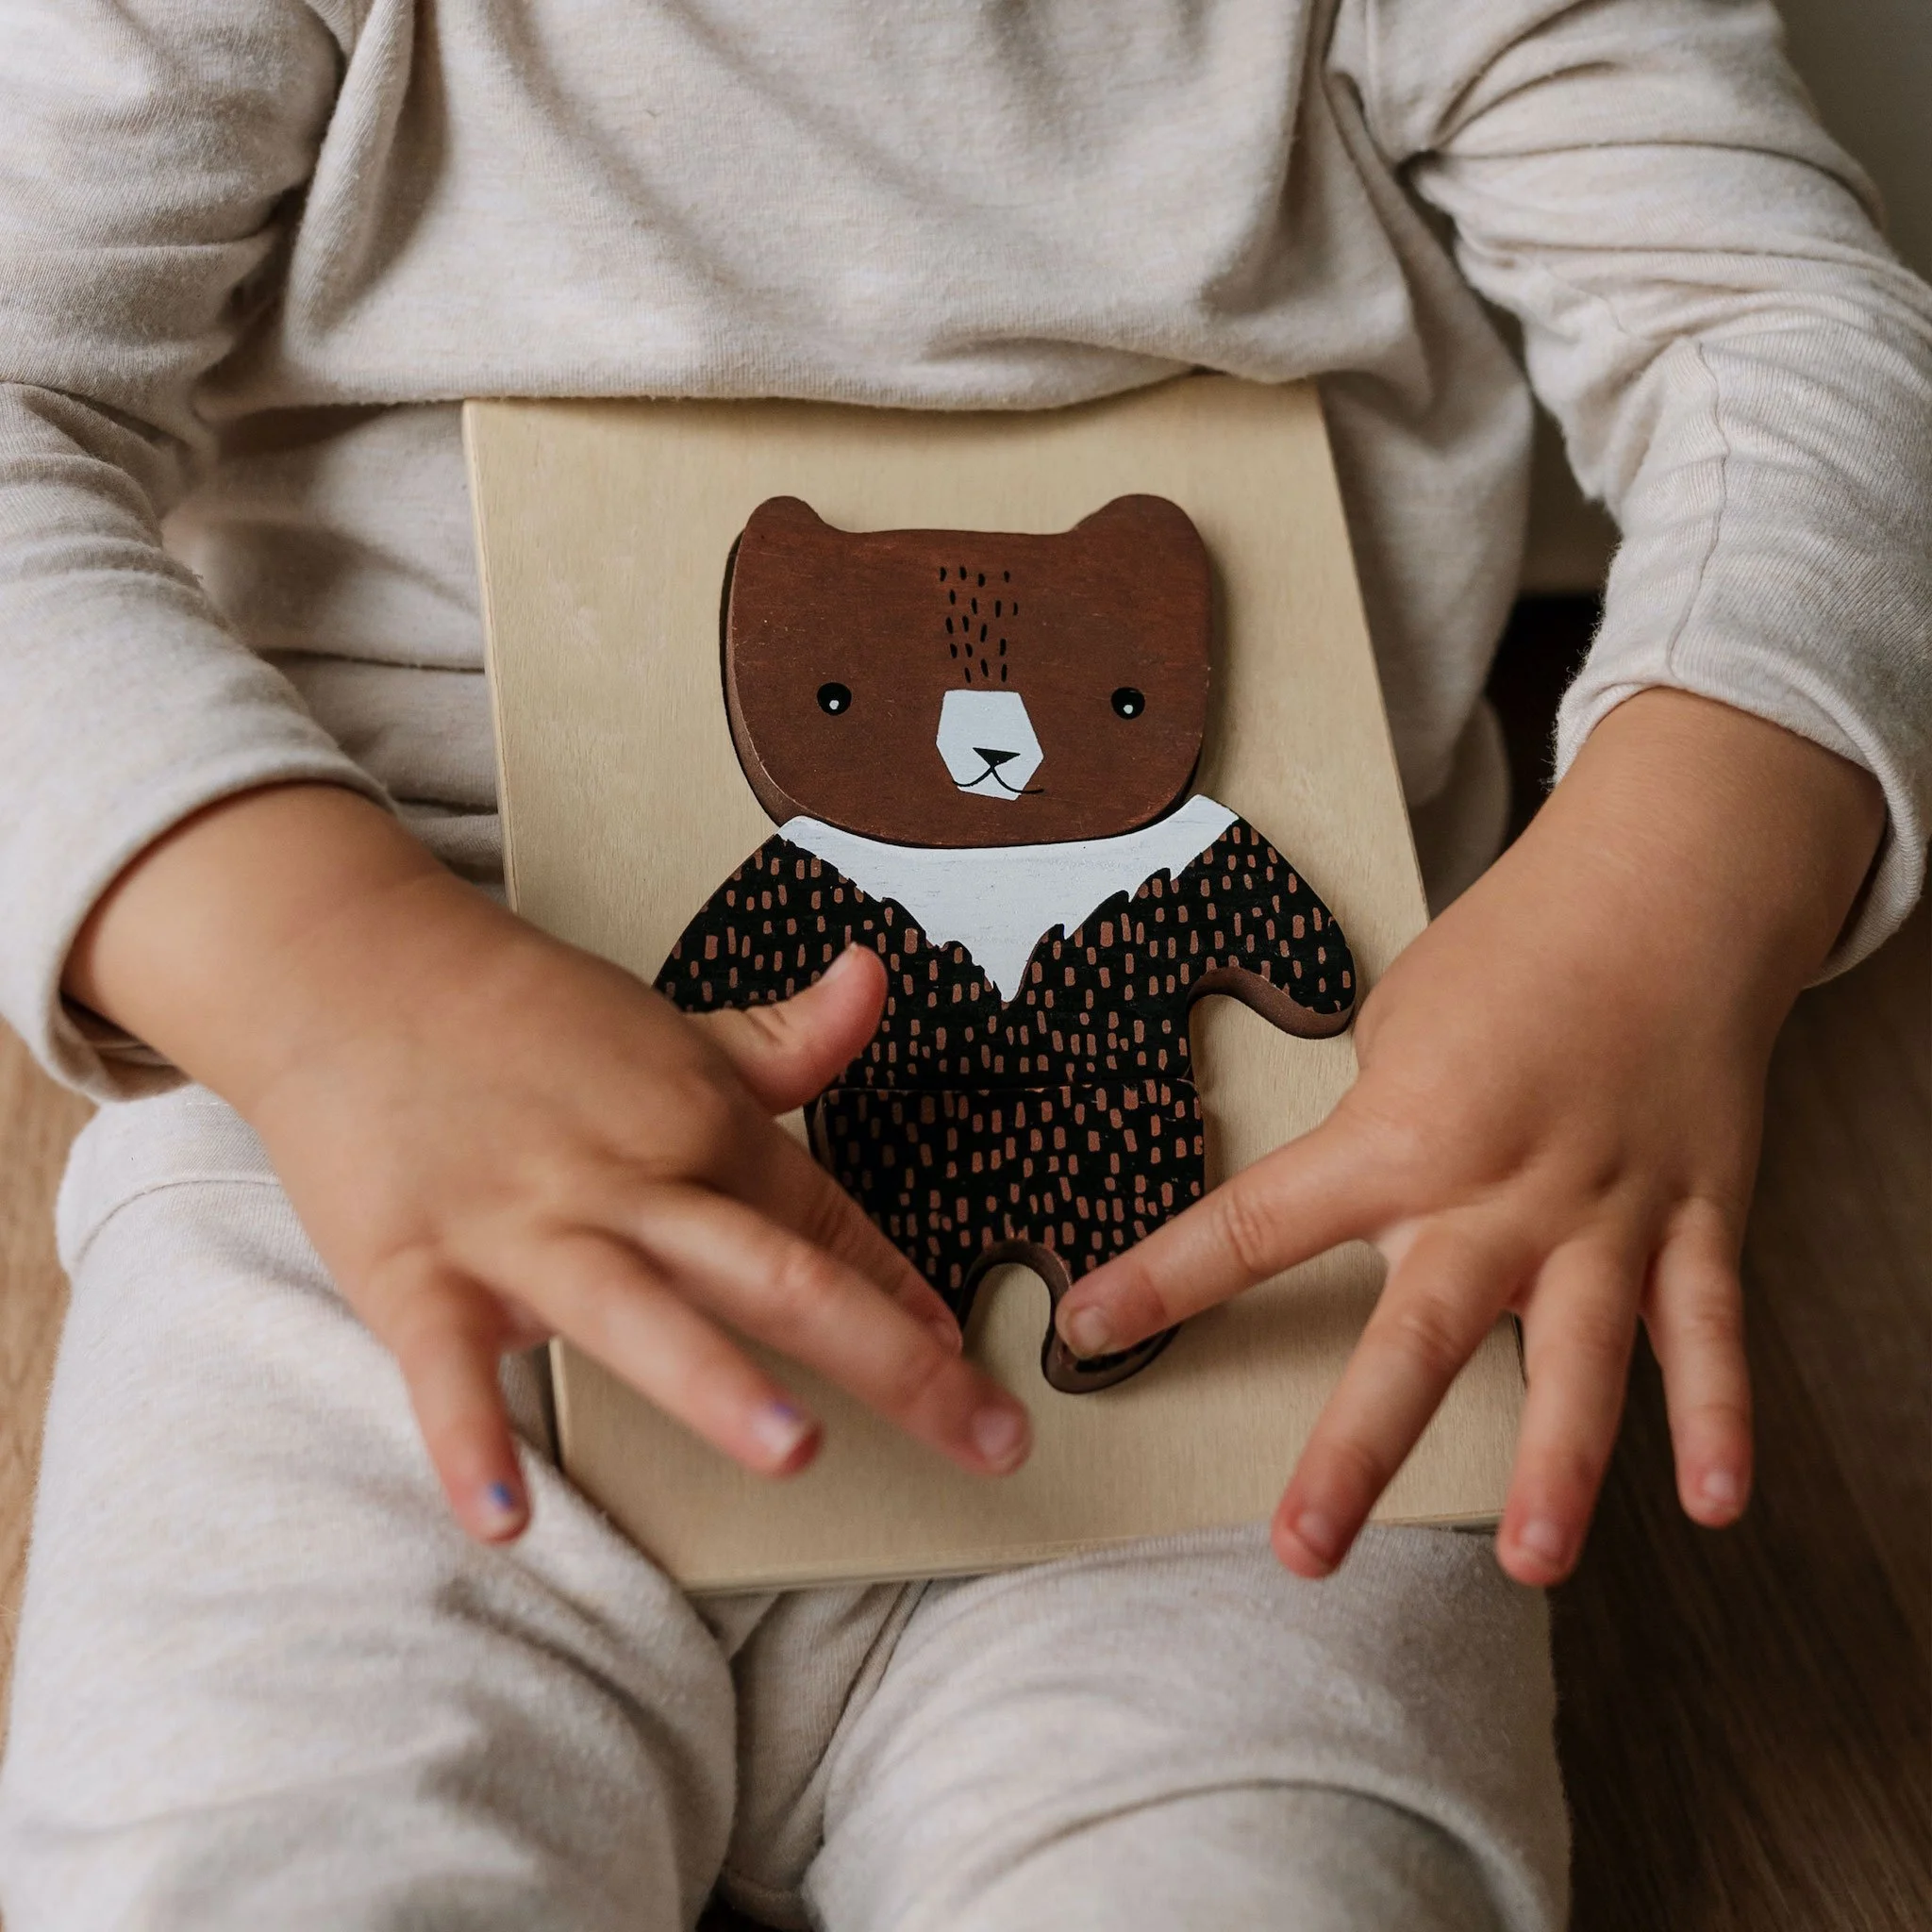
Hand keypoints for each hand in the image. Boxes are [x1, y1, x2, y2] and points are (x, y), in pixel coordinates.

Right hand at [66, 786, 1031, 1541]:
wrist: (358, 968)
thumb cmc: (524, 1012)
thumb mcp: (673, 1023)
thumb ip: (787, 1037)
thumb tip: (877, 980)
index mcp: (703, 1127)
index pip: (830, 1222)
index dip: (910, 1293)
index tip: (975, 1362)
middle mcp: (634, 1180)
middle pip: (781, 1275)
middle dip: (895, 1363)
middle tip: (987, 1438)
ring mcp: (527, 1227)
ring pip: (640, 1312)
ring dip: (718, 1382)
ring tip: (796, 1451)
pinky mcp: (419, 1269)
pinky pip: (451, 1367)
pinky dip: (473, 1441)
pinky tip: (509, 1520)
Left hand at [1054, 691, 1883, 1584]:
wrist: (1659, 889)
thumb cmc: (1511, 950)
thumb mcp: (1397, 1023)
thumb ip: (1377, 1130)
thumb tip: (1365, 1196)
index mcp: (1398, 1137)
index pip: (1254, 1225)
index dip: (1162, 1281)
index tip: (1087, 1331)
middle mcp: (1495, 1191)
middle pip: (1415, 1337)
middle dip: (1354, 1451)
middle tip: (1303, 1548)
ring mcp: (1601, 1214)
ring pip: (1579, 1358)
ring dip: (1556, 1467)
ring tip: (1529, 1561)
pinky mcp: (1694, 1219)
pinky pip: (1708, 1332)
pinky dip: (1721, 1417)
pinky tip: (1716, 1500)